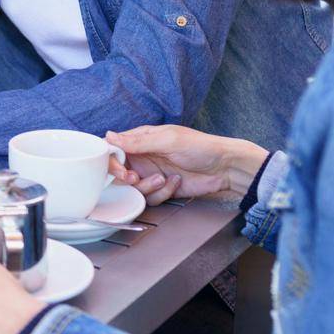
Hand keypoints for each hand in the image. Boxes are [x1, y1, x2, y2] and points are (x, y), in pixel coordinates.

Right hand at [105, 125, 268, 203]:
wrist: (225, 168)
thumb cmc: (200, 147)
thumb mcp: (167, 140)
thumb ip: (137, 141)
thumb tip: (109, 136)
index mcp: (141, 140)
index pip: (113, 148)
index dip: (110, 160)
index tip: (119, 168)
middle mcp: (142, 157)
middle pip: (118, 171)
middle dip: (124, 177)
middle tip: (133, 177)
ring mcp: (150, 174)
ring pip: (132, 188)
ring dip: (146, 186)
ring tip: (163, 179)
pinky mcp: (161, 190)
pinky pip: (149, 197)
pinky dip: (161, 193)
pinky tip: (175, 182)